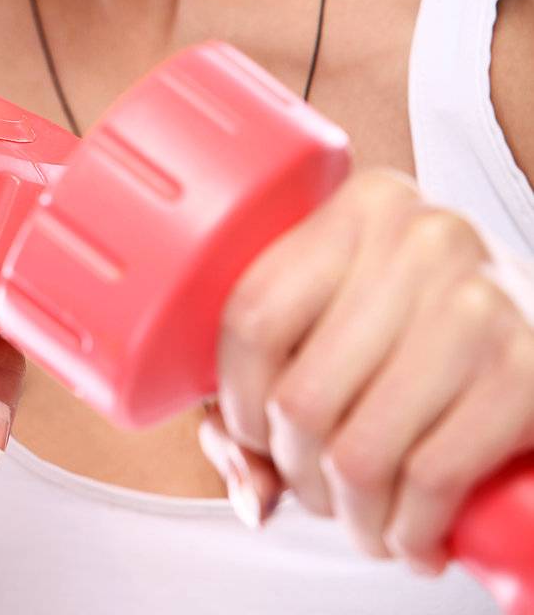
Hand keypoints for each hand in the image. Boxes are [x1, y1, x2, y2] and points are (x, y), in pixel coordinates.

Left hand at [196, 167, 533, 576]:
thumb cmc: (436, 328)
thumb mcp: (352, 317)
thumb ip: (275, 392)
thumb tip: (250, 496)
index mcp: (365, 205)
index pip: (254, 314)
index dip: (236, 401)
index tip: (255, 437)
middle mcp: (421, 239)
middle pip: (303, 395)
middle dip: (298, 474)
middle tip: (320, 493)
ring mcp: (478, 303)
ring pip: (360, 451)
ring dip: (354, 518)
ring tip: (368, 523)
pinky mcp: (526, 370)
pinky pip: (430, 479)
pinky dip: (411, 533)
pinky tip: (415, 537)